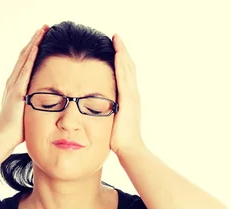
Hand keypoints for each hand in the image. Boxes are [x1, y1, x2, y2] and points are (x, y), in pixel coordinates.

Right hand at [0, 25, 48, 147]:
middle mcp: (13, 82)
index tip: (42, 39)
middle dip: (34, 41)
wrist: (3, 138)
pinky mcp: (16, 92)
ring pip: (24, 59)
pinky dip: (29, 58)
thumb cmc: (16, 131)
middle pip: (24, 56)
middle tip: (43, 28)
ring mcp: (13, 86)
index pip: (26, 64)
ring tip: (42, 31)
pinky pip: (24, 71)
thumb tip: (48, 107)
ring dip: (33, 44)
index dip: (33, 50)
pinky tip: (35, 47)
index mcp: (16, 87)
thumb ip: (34, 106)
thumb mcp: (28, 114)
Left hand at [110, 34, 145, 157]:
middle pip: (128, 68)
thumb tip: (97, 113)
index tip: (115, 50)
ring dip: (122, 52)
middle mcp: (133, 95)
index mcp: (129, 101)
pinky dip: (121, 61)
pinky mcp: (128, 98)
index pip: (126, 77)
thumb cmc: (120, 142)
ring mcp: (132, 96)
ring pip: (127, 68)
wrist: (130, 149)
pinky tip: (117, 51)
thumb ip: (108, 115)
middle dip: (122, 52)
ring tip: (116, 38)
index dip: (121, 62)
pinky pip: (124, 75)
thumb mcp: (113, 124)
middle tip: (116, 37)